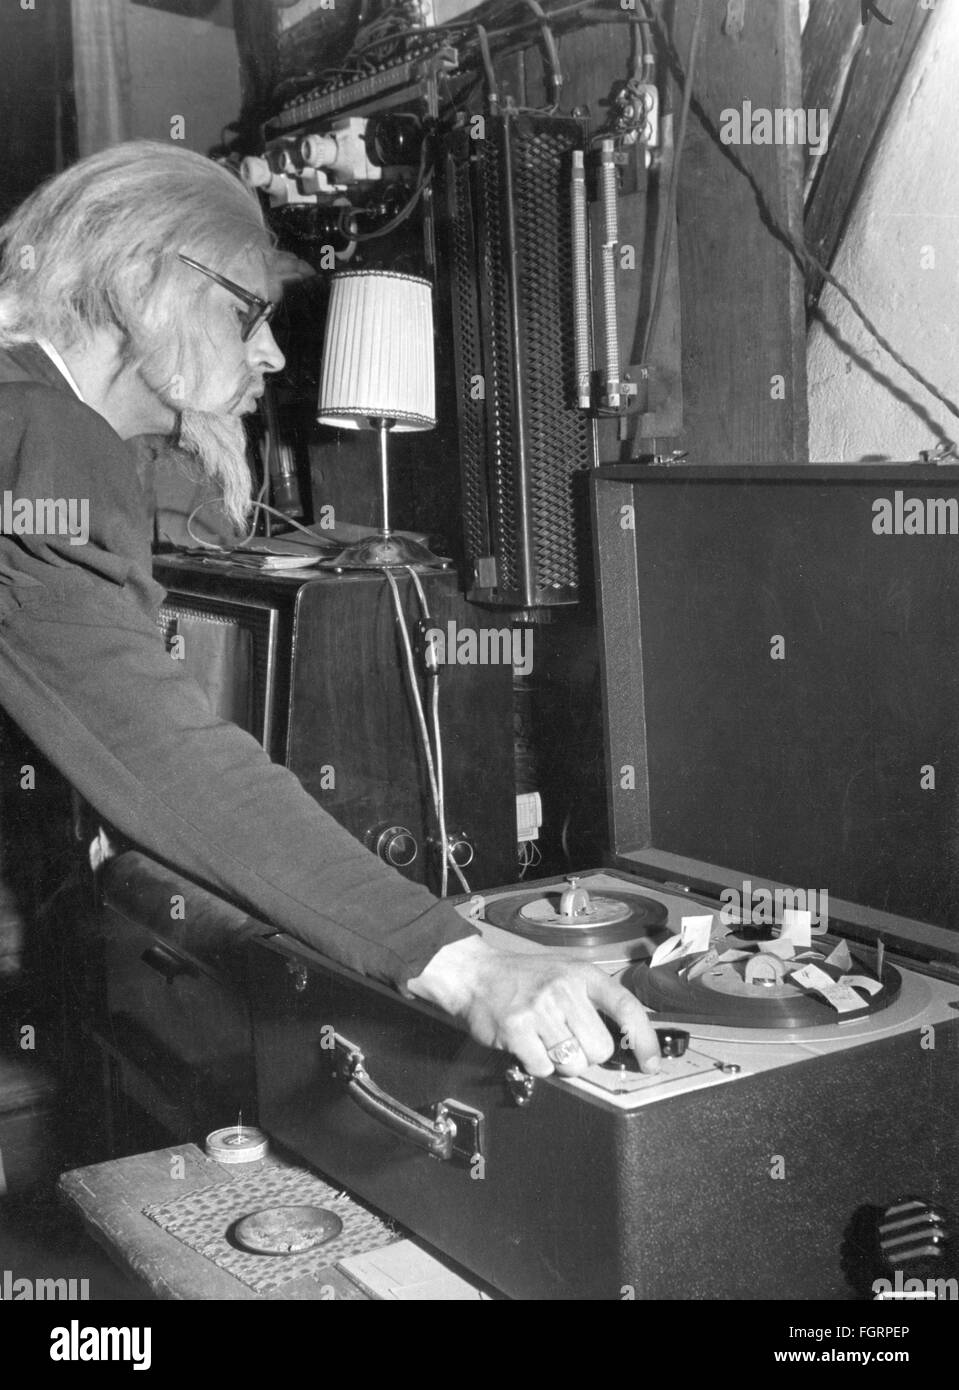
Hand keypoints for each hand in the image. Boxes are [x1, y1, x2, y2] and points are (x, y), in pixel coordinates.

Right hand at [407, 936, 660, 1077]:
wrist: (475, 974)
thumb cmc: (526, 978)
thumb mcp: (567, 973)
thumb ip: (596, 1001)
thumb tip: (631, 1040)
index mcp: (584, 974)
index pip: (628, 1008)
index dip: (645, 1041)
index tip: (652, 1064)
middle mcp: (564, 988)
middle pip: (600, 1049)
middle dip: (586, 1054)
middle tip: (566, 1038)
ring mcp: (539, 1008)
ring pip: (573, 1064)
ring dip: (561, 1062)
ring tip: (545, 1040)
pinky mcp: (516, 1029)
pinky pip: (543, 1069)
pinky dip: (536, 1065)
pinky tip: (527, 1045)